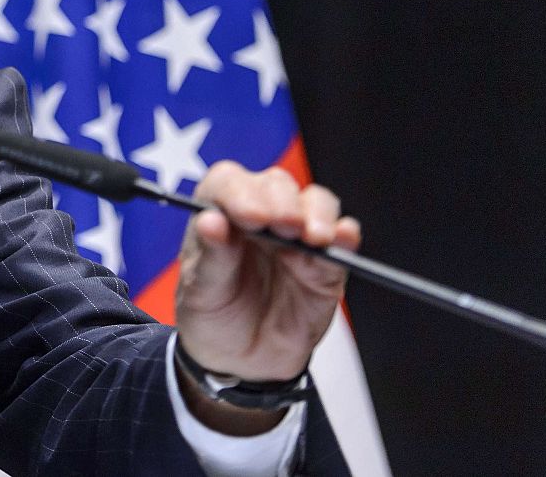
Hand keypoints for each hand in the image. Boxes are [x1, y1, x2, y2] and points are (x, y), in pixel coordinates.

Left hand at [173, 162, 360, 431]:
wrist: (243, 362)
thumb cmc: (213, 316)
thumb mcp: (200, 293)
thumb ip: (211, 258)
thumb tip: (211, 221)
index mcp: (219, 213)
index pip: (228, 183)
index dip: (240, 192)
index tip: (250, 216)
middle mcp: (259, 214)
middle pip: (276, 186)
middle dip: (281, 202)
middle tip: (282, 226)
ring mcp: (296, 236)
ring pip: (314, 203)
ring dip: (316, 214)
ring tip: (311, 237)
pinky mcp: (325, 263)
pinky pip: (341, 239)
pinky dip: (345, 234)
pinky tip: (342, 238)